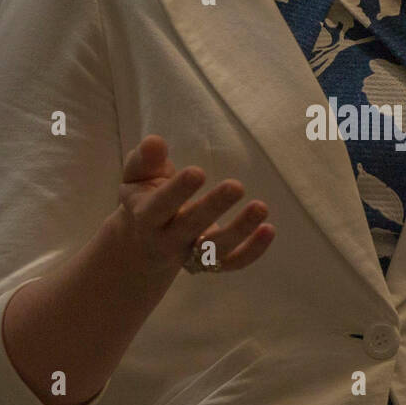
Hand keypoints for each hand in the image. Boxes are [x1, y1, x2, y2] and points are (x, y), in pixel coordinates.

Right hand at [113, 134, 274, 277]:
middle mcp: (168, 239)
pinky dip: (252, 251)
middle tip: (236, 186)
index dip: (177, 191)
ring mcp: (191, 254)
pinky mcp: (211, 262)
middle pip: (190, 227)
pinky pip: (232, 261)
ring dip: (240, 230)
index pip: (160, 206)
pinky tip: (269, 229)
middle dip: (213, 208)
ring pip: (215, 249)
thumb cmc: (143, 198)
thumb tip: (155, 142)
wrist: (144, 243)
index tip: (197, 172)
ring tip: (261, 207)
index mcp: (146, 216)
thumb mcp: (136, 178)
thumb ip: (145, 161)